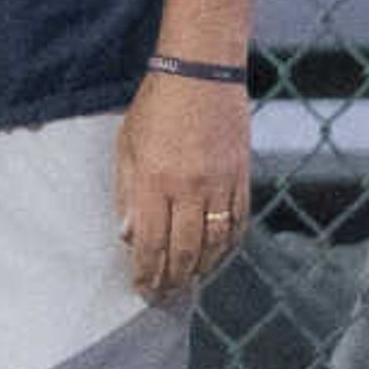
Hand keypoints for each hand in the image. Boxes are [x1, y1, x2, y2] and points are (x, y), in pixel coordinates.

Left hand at [114, 68, 252, 300]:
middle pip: (184, 251)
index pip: (150, 243)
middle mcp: (189, 188)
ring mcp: (220, 184)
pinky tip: (218, 257)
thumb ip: (127, 192)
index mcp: (154, 181)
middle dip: (172, 279)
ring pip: (215, 243)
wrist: (202, 73)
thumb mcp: (127, 145)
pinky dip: (229, 246)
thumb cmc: (156, 105)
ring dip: (202, 269)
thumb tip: (128, 235)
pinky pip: (238, 222)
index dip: (146, 272)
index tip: (142, 288)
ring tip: (190, 282)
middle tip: (164, 295)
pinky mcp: (242, 176)